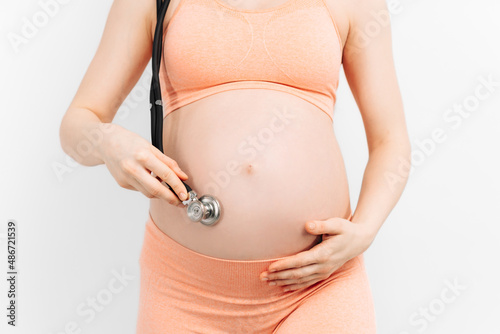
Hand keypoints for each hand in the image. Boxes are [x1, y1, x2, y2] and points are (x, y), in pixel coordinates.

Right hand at [98, 124, 189, 206]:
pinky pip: (141, 189)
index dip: (178, 186)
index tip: (185, 194)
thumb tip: (182, 176)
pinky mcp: (122, 184)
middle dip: (171, 198)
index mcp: (142, 156)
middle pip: (156, 190)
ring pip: (148, 193)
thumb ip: (168, 163)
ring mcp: (126, 177)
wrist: (105, 142)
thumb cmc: (129, 142)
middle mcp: (132, 168)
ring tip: (170, 192)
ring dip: (161, 195)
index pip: (165, 175)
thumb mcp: (151, 147)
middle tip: (181, 202)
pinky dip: (149, 189)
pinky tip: (152, 182)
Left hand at [259, 216, 373, 291]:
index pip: (299, 262)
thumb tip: (307, 224)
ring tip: (267, 282)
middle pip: (296, 274)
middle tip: (261, 277)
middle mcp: (322, 266)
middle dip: (278, 276)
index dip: (284, 265)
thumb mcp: (337, 224)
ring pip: (300, 281)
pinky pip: (306, 283)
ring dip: (282, 282)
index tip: (270, 267)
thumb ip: (322, 225)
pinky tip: (282, 287)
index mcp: (324, 254)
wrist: (360, 241)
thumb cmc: (346, 229)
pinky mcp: (323, 274)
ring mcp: (323, 272)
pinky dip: (293, 286)